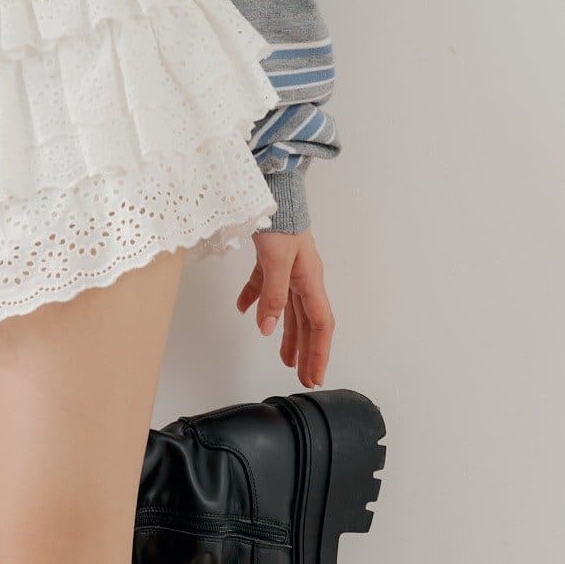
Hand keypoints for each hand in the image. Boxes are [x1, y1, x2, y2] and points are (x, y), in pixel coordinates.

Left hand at [236, 229, 334, 386]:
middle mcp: (303, 276)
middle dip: (306, 350)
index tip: (315, 377)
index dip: (319, 353)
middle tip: (304, 377)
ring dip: (286, 332)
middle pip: (307, 321)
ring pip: (289, 307)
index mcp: (311, 279)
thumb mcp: (277, 260)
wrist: (272, 186)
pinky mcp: (272, 257)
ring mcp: (288, 267)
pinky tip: (244, 310)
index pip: (321, 324)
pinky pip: (266, 285)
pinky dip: (256, 299)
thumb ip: (273, 295)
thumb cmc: (281, 219)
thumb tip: (268, 329)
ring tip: (283, 356)